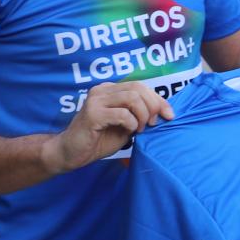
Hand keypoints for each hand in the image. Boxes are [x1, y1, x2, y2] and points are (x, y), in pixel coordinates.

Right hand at [41, 81, 172, 174]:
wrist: (70, 153)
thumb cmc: (98, 140)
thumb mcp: (125, 126)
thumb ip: (139, 115)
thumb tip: (161, 112)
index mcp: (110, 90)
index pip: (140, 86)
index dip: (158, 99)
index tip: (169, 115)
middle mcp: (102, 90)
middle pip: (138, 88)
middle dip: (153, 106)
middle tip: (153, 124)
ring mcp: (96, 100)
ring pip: (132, 98)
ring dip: (143, 115)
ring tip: (140, 129)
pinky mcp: (92, 114)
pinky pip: (122, 114)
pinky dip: (132, 123)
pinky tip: (129, 131)